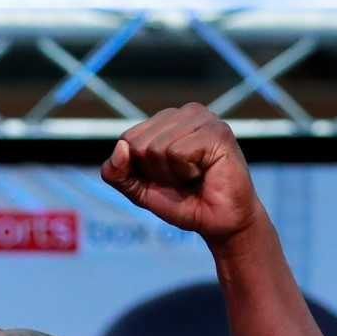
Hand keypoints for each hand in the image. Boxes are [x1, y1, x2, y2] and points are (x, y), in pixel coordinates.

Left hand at [100, 103, 261, 242]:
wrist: (218, 222)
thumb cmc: (183, 202)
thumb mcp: (138, 190)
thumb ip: (117, 172)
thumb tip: (120, 147)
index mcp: (167, 120)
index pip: (127, 139)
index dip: (139, 168)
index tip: (164, 177)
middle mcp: (186, 113)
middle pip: (138, 144)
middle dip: (154, 172)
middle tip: (181, 180)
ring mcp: (204, 119)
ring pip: (156, 148)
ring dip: (170, 174)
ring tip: (192, 177)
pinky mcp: (216, 132)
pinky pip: (176, 153)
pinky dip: (184, 173)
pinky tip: (204, 173)